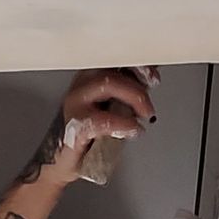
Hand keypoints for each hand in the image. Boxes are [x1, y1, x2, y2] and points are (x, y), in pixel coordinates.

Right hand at [25, 68, 157, 190]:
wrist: (63, 162)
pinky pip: (102, 119)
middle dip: (139, 80)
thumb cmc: (89, 135)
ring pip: (107, 83)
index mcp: (91, 75)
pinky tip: (134, 130)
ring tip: (144, 115)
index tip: (154, 77)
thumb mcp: (112, 106)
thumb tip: (150, 76)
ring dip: (133, 97)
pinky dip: (123, 123)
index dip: (139, 62)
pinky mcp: (75, 125)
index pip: (116, 57)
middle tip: (150, 104)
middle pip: (113, 66)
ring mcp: (75, 103)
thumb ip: (127, 90)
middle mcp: (81, 83)